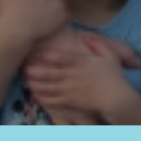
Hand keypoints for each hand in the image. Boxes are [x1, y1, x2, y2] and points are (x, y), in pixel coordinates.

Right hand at [0, 0, 66, 47]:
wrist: (16, 31)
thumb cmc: (12, 9)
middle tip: (44, 6)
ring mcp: (61, 4)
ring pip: (64, 1)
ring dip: (59, 5)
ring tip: (48, 14)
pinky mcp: (65, 17)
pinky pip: (68, 13)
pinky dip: (62, 16)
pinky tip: (52, 21)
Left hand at [24, 31, 140, 120]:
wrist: (115, 98)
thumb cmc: (113, 77)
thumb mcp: (109, 55)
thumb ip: (98, 44)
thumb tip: (87, 38)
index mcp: (81, 64)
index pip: (63, 58)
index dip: (49, 55)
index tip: (37, 52)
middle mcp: (73, 76)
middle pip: (52, 73)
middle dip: (38, 71)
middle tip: (25, 68)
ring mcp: (70, 90)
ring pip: (50, 87)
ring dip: (37, 84)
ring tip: (26, 81)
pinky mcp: (70, 102)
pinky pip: (54, 100)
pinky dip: (44, 98)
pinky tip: (36, 95)